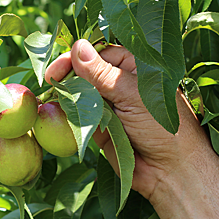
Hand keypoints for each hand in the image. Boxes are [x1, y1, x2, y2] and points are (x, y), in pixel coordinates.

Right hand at [45, 39, 210, 201]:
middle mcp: (120, 84)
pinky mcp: (99, 127)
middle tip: (49, 80)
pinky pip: (79, 116)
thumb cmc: (163, 128)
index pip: (100, 53)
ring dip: (65, 95)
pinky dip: (67, 114)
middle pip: (86, 72)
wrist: (169, 173)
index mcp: (136, 68)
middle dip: (67, 75)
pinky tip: (54, 112)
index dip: (77, 57)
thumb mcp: (132, 95)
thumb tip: (78, 46)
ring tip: (49, 97)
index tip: (58, 66)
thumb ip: (102, 74)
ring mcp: (109, 106)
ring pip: (80, 94)